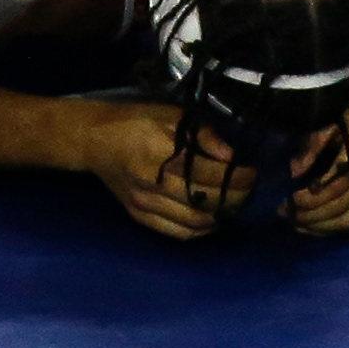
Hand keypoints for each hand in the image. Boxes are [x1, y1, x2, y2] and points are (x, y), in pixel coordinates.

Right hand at [78, 101, 253, 239]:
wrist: (95, 140)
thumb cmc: (136, 121)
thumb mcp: (170, 114)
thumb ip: (202, 134)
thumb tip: (230, 155)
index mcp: (162, 151)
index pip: (210, 172)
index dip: (237, 176)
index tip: (252, 172)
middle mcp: (154, 182)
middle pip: (205, 200)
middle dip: (234, 198)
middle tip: (249, 191)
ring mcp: (146, 203)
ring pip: (193, 221)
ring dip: (220, 217)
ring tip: (234, 206)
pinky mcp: (140, 216)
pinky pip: (176, 233)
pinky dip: (199, 231)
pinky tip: (211, 221)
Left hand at [284, 89, 348, 237]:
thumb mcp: (333, 119)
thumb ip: (314, 144)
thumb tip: (293, 172)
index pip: (339, 177)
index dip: (314, 193)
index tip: (290, 198)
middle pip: (345, 200)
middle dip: (312, 212)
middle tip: (285, 214)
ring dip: (323, 225)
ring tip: (297, 224)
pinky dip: (339, 228)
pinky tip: (319, 227)